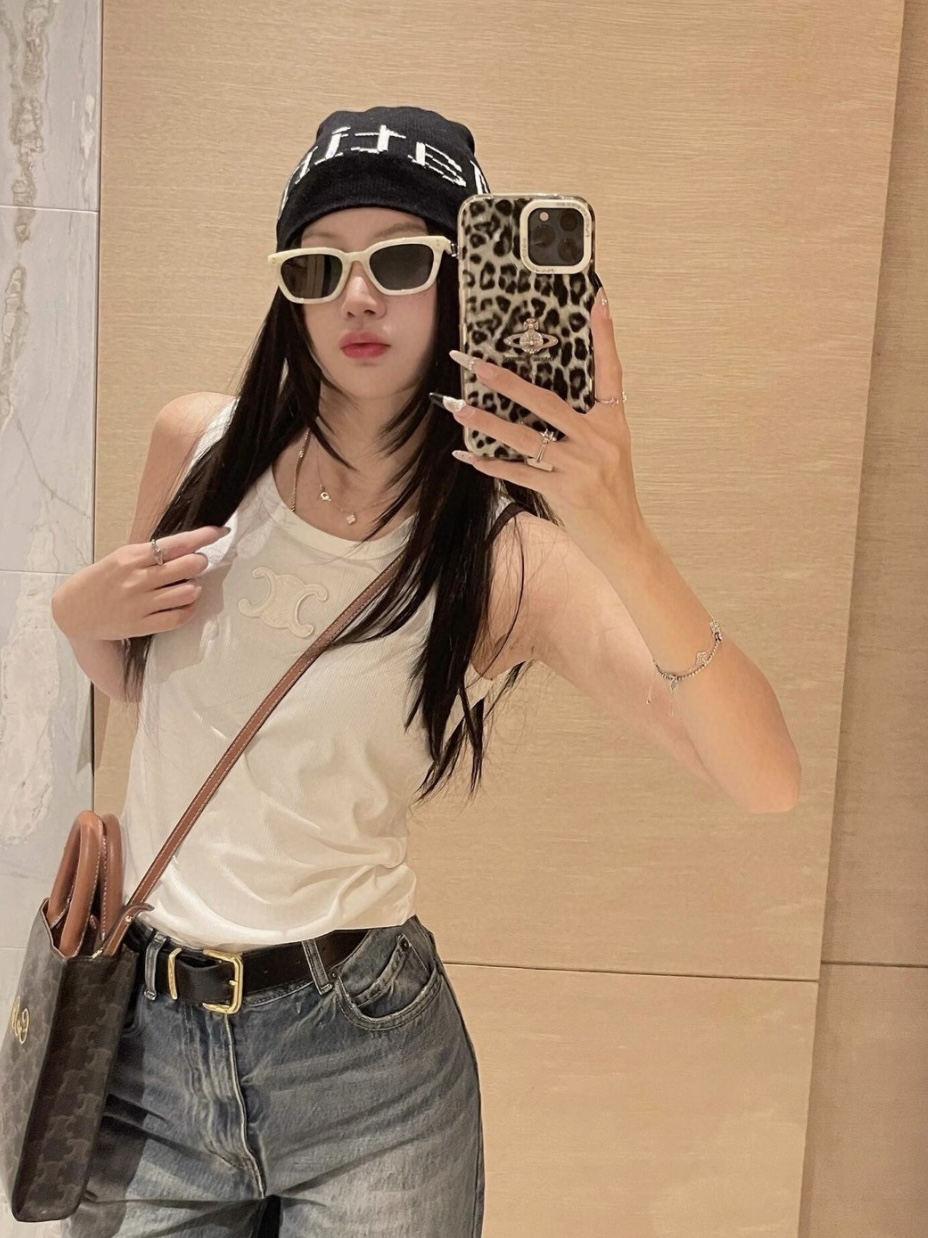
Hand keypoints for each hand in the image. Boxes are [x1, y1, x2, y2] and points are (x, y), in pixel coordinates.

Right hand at [51, 526, 229, 641]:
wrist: (73, 611)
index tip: (219, 532)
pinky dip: (189, 610)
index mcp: (131, 557)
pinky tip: (186, 604)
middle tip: (197, 563)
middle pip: (186, 566)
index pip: (176, 543)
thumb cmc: (101, 580)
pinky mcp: (140, 625)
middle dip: (199, 562)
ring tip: (189, 586)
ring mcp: (138, 604)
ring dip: (195, 587)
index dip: (202, 537)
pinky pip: (177, 618)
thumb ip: (151, 553)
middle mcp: (136, 579)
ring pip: (187, 593)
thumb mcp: (121, 558)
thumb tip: (188, 546)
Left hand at [441, 289, 645, 563]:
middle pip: (547, 401)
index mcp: (613, 422)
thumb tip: (543, 397)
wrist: (624, 538)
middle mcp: (598, 439)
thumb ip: (585, 423)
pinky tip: (467, 455)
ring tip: (458, 407)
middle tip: (474, 362)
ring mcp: (580, 466)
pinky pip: (519, 472)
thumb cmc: (612, 491)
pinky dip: (491, 464)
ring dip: (488, 421)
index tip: (597, 300)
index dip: (605, 335)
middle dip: (506, 381)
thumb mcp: (610, 449)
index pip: (610, 371)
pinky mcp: (563, 491)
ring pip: (526, 437)